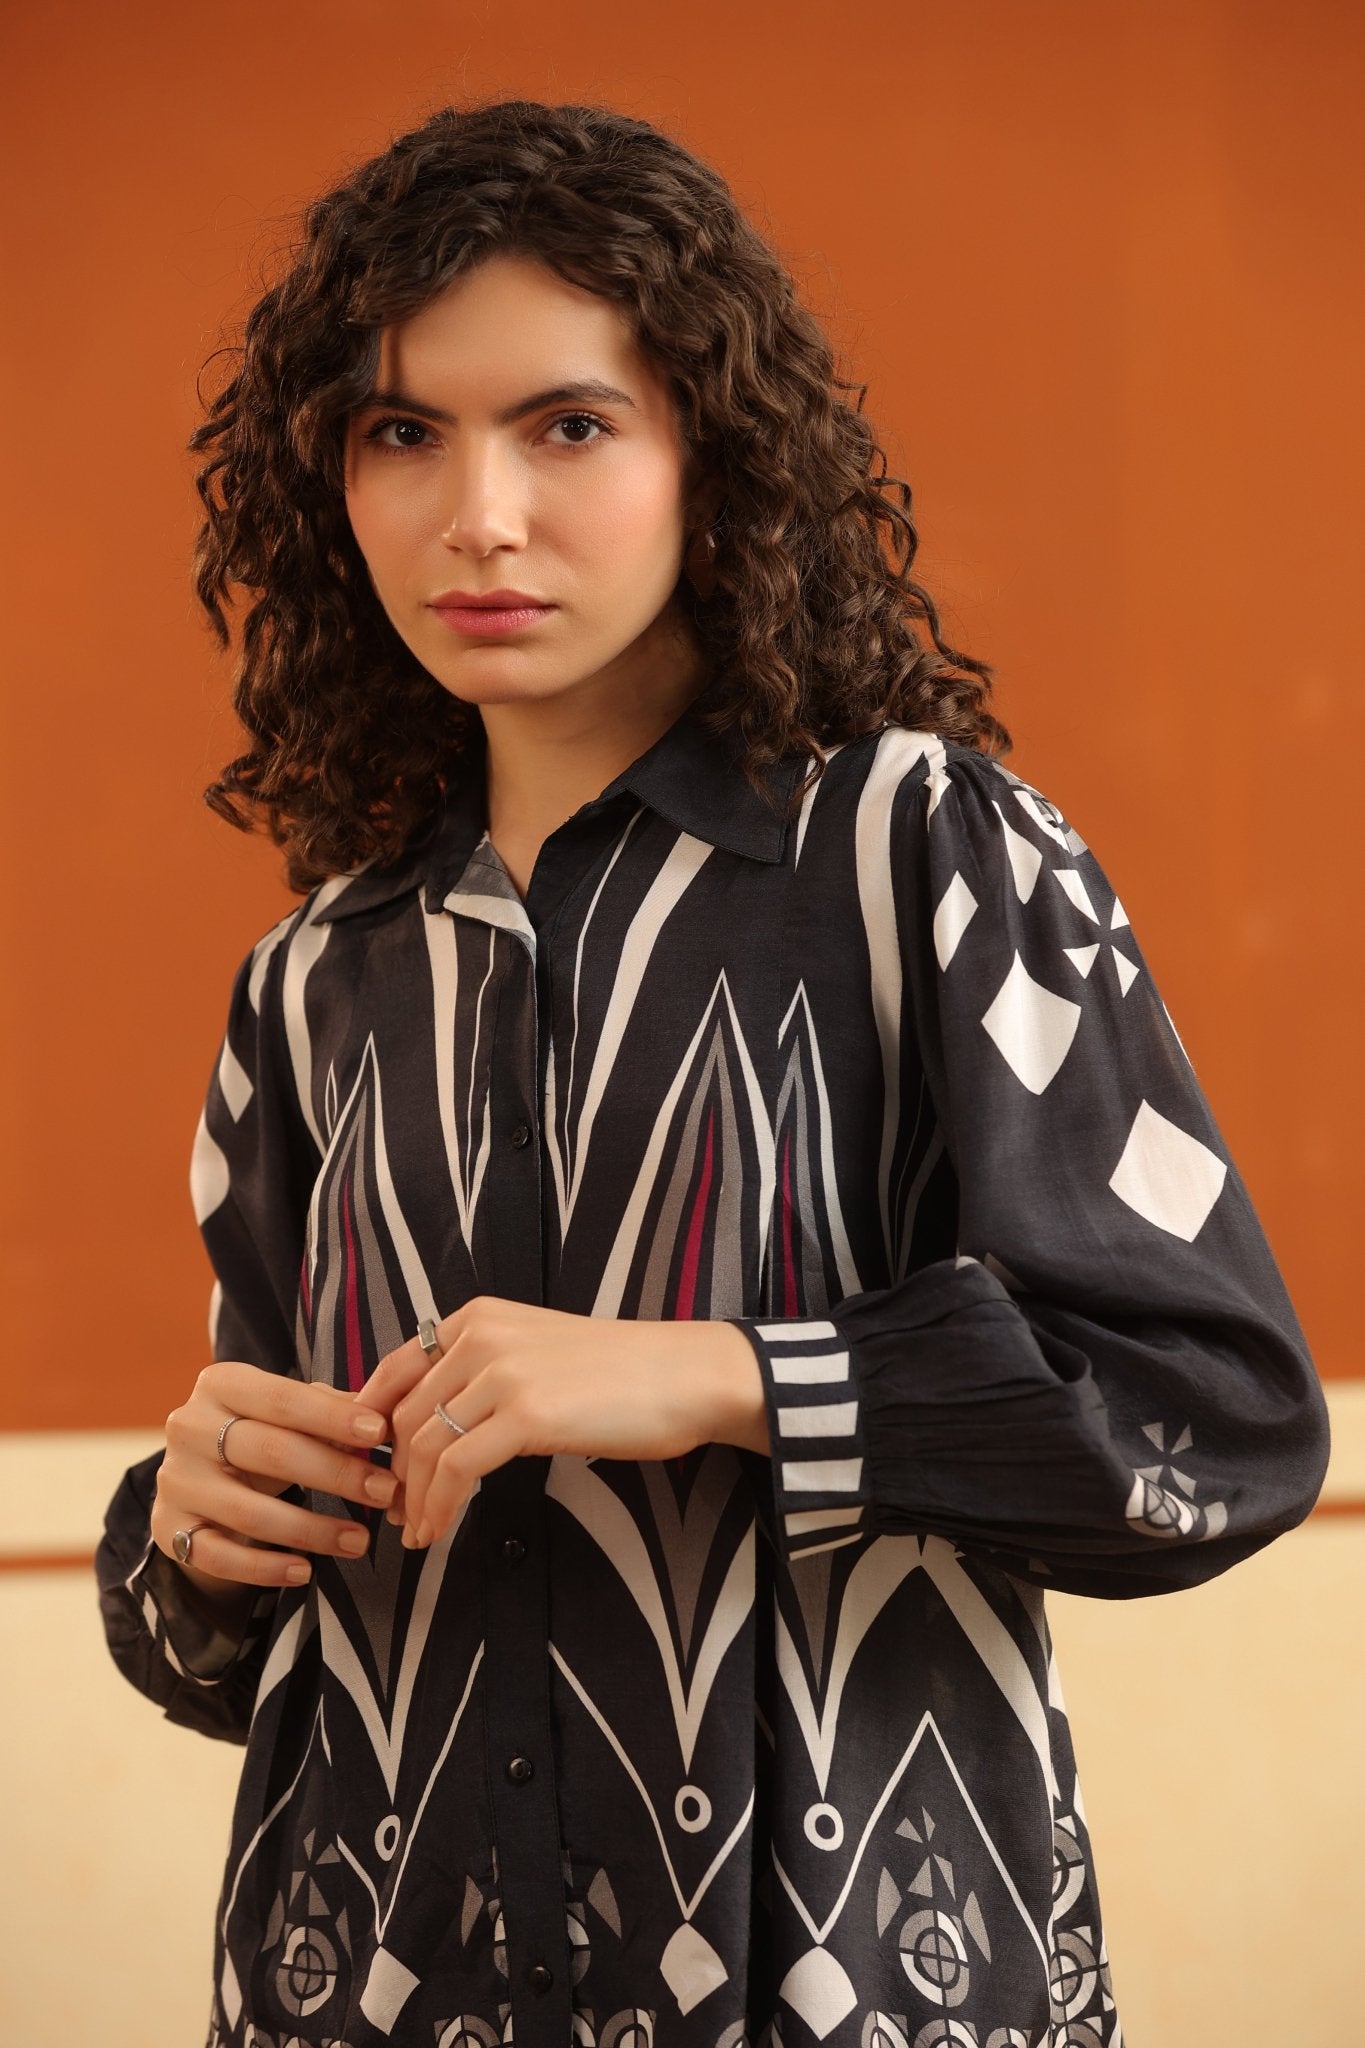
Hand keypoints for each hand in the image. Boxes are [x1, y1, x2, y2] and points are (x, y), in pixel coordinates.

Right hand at [151, 1360, 395, 1598]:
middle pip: (270, 1452)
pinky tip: (305, 1572)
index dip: (332, 1416)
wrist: (199, 1475)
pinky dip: (264, 1569)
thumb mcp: (289, 1412)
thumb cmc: (261, 1433)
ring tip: (361, 1540)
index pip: (282, 1398)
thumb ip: (332, 1408)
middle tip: (386, 1492)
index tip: (380, 1433)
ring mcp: (176, 1481)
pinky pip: (217, 1556)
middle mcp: (188, 1427)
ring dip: (312, 1531)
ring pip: (248, 1512)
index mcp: (220, 1384)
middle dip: (336, 1474)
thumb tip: (385, 1415)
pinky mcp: (169, 1529)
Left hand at [353, 1298, 768, 1549]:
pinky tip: (441, 1529)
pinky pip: (458, 1469)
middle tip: (397, 1512)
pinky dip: (440, 1506)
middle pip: (405, 1414)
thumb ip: (486, 1370)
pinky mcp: (526, 1415)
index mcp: (480, 1317)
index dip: (375, 1426)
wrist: (683, 1375)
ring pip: (425, 1446)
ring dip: (414, 1498)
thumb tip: (440, 1421)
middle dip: (393, 1472)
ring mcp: (502, 1374)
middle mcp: (482, 1337)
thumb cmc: (620, 1372)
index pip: (396, 1370)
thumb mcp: (537, 1351)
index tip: (375, 1466)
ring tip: (418, 1531)